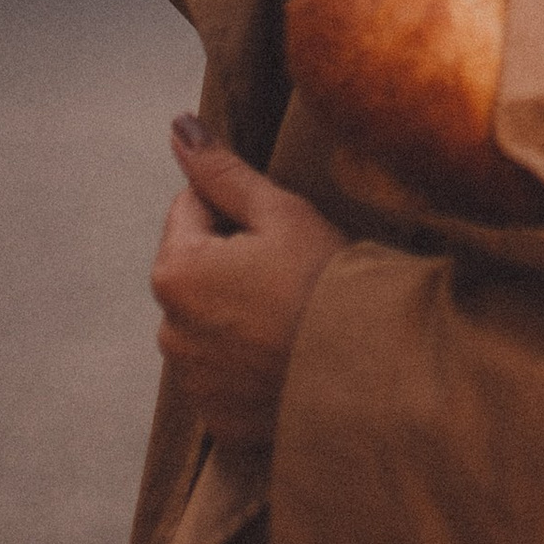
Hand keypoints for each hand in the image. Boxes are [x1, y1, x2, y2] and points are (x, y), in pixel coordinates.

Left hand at [152, 120, 348, 452]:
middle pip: (197, 270)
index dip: (238, 210)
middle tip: (294, 274)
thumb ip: (222, 171)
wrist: (373, 376)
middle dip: (232, 264)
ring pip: (210, 323)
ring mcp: (194, 381)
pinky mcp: (220, 418)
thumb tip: (179, 126)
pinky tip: (291, 358)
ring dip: (238, 314)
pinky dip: (250, 363)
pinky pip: (227, 374)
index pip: (190, 210)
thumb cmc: (329, 283)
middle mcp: (169, 331)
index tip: (280, 233)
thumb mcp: (280, 212)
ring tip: (296, 318)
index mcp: (175, 272)